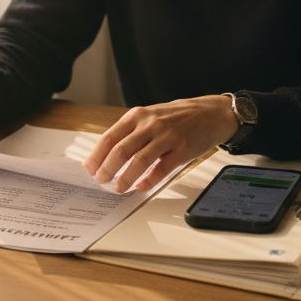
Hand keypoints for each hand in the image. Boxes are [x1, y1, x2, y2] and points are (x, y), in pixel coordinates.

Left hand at [83, 95, 237, 192]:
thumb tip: (107, 155)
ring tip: (118, 188)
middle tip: (101, 181)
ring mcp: (167, 136)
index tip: (89, 169)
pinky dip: (149, 180)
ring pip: (139, 160)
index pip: (110, 137)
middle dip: (107, 168)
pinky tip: (141, 187)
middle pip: (121, 150)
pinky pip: (162, 167)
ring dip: (126, 177)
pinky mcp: (182, 149)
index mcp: (137, 116)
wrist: (211, 113)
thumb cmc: (177, 118)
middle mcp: (150, 124)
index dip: (97, 155)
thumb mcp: (150, 116)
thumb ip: (130, 132)